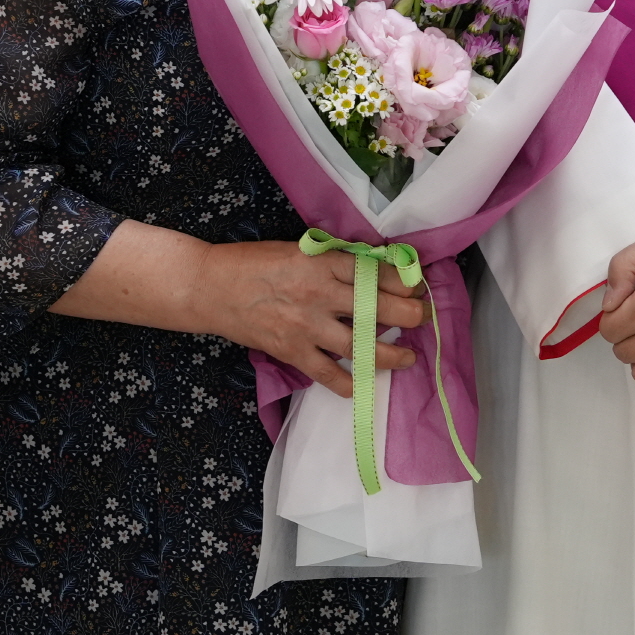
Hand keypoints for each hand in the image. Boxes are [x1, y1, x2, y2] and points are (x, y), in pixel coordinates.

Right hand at [195, 240, 426, 400]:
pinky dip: (349, 383)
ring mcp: (307, 326)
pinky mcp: (292, 352)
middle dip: (410, 315)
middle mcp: (320, 294)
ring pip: (361, 345)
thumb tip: (373, 267)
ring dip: (392, 354)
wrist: (211, 287)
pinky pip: (329, 374)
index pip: (377, 273)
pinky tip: (363, 386)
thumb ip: (334, 260)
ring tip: (408, 357)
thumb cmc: (255, 263)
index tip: (418, 286)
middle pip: (379, 308)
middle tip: (423, 318)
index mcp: (323, 262)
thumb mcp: (300, 249)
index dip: (404, 282)